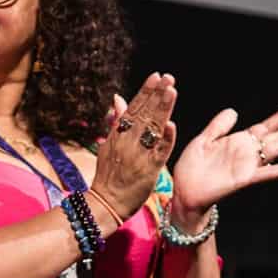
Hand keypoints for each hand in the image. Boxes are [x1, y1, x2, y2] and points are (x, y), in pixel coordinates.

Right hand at [92, 72, 177, 220]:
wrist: (105, 202)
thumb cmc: (109, 174)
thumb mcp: (109, 144)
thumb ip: (117, 122)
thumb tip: (118, 98)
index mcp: (119, 134)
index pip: (134, 108)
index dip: (145, 92)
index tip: (156, 76)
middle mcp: (128, 141)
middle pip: (145, 114)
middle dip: (157, 95)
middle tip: (168, 77)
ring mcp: (139, 155)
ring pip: (153, 128)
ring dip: (162, 109)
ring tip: (172, 91)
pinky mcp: (149, 170)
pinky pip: (159, 152)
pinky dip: (166, 139)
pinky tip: (171, 125)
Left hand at [169, 102, 277, 218]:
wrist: (184, 191)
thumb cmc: (191, 168)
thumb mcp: (203, 140)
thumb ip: (219, 126)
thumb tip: (234, 111)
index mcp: (238, 141)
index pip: (266, 126)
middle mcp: (247, 152)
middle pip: (277, 136)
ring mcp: (248, 165)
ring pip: (277, 149)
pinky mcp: (244, 179)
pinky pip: (268, 173)